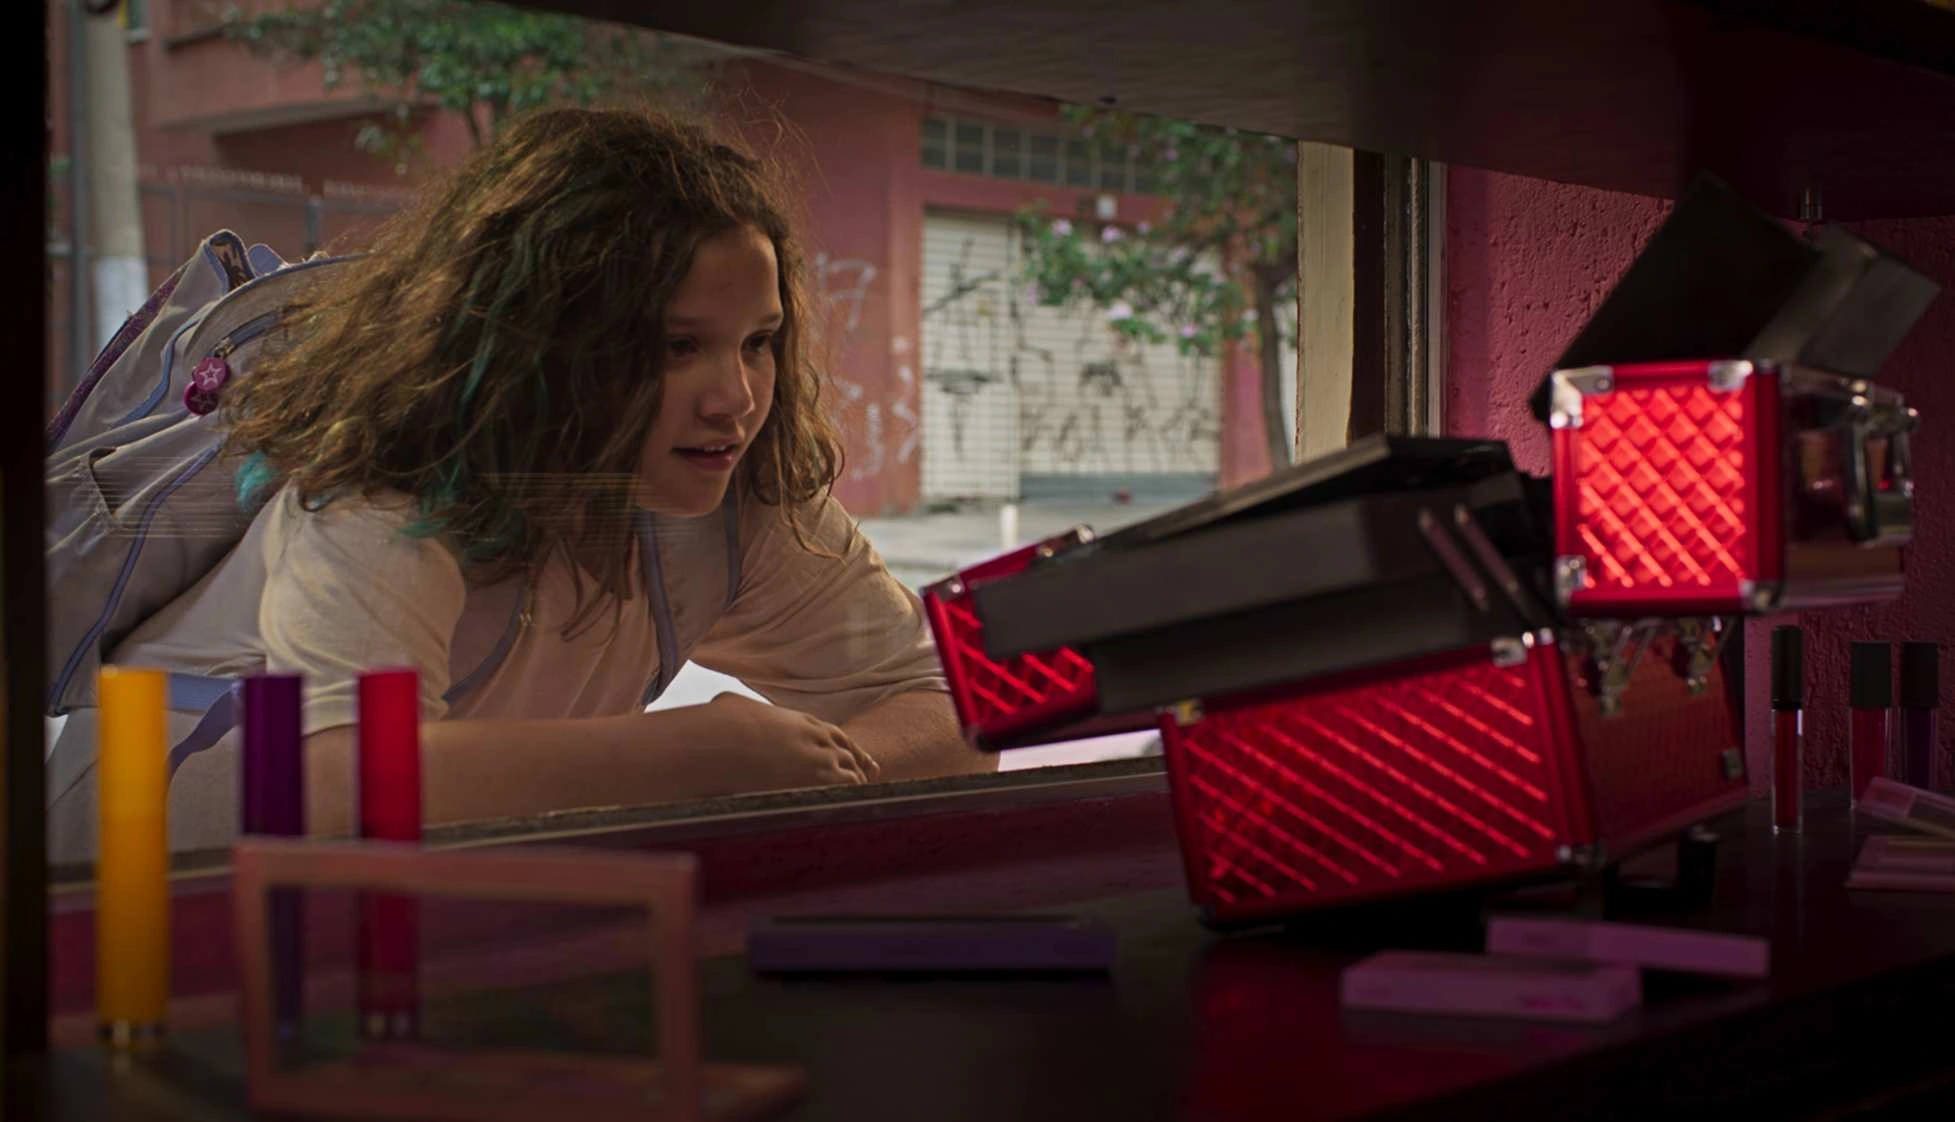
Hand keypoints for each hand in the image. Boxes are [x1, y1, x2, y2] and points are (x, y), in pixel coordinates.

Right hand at [665, 693, 880, 794]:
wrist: (728, 739)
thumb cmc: (721, 725)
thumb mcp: (730, 705)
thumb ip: (735, 707)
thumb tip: (720, 705)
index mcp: (796, 720)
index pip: (828, 732)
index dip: (839, 743)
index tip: (848, 750)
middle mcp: (813, 736)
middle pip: (844, 749)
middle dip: (857, 760)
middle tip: (870, 770)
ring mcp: (818, 756)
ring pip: (848, 769)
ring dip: (855, 780)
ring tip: (864, 791)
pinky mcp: (818, 778)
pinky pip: (845, 787)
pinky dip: (852, 793)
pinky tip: (858, 801)